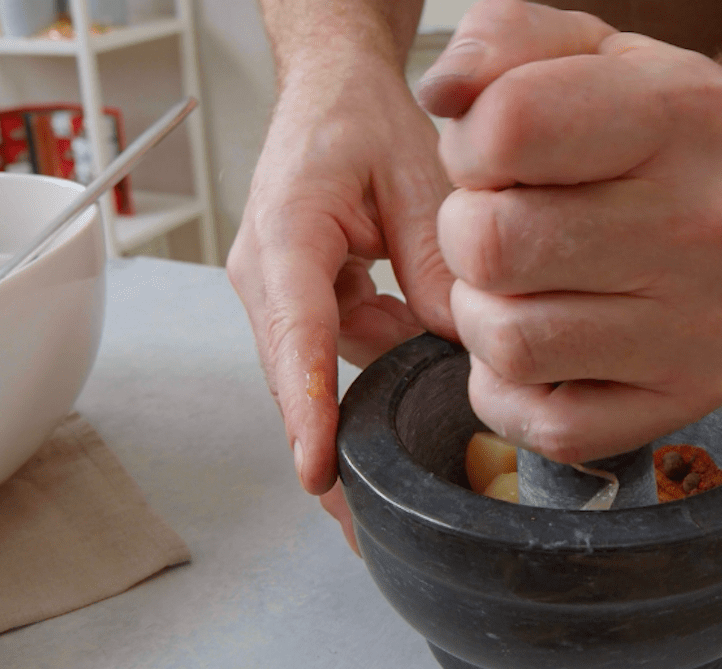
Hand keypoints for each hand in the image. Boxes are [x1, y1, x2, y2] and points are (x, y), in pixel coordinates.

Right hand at [228, 55, 456, 530]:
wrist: (330, 90)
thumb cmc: (361, 119)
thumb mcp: (415, 176)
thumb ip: (432, 259)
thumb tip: (453, 341)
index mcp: (288, 231)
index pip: (296, 332)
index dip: (309, 406)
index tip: (318, 470)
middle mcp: (268, 272)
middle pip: (295, 376)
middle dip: (326, 447)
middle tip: (362, 525)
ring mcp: (279, 292)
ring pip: (321, 369)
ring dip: (368, 391)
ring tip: (415, 425)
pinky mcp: (300, 301)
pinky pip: (335, 351)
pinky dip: (376, 359)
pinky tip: (416, 353)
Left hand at [419, 0, 721, 463]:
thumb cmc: (631, 135)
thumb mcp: (579, 52)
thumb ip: (498, 41)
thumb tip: (442, 94)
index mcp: (687, 111)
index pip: (508, 126)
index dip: (469, 146)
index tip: (497, 157)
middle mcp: (712, 223)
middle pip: (491, 246)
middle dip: (467, 235)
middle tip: (504, 228)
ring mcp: (707, 323)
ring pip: (508, 342)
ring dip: (486, 316)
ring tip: (529, 285)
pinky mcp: (691, 396)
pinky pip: (546, 426)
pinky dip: (516, 391)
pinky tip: (548, 346)